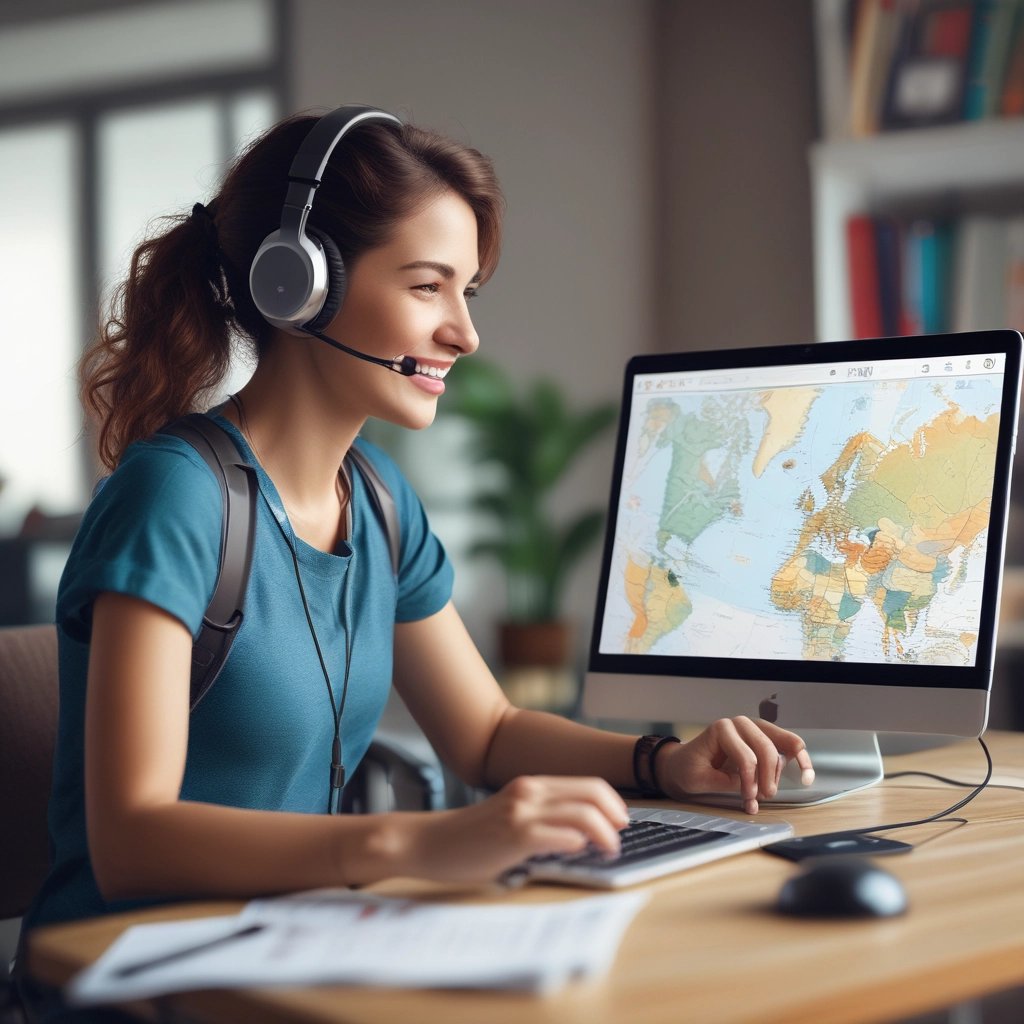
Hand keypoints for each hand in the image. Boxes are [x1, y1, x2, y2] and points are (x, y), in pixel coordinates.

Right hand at [411, 776, 629, 883]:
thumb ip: (541, 817)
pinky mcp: (514, 835)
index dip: (612, 802)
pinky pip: (561, 835)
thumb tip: (582, 834)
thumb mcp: (510, 815)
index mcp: (531, 785)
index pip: (588, 783)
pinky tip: (580, 853)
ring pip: (584, 813)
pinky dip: (579, 844)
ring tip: (608, 850)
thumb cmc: (469, 837)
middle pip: (592, 792)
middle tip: (621, 835)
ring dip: (605, 833)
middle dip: (616, 814)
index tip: (620, 821)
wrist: (429, 842)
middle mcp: (529, 791)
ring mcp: (522, 811)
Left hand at [655, 717, 813, 814]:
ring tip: (771, 793)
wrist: (683, 764)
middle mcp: (740, 724)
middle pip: (766, 749)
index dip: (750, 781)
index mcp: (721, 729)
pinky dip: (797, 760)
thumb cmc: (689, 769)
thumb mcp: (699, 779)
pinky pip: (785, 746)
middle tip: (764, 798)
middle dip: (768, 777)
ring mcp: (753, 730)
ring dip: (780, 772)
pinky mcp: (762, 739)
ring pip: (779, 747)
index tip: (748, 800)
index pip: (745, 757)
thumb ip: (726, 781)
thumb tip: (753, 786)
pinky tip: (806, 773)